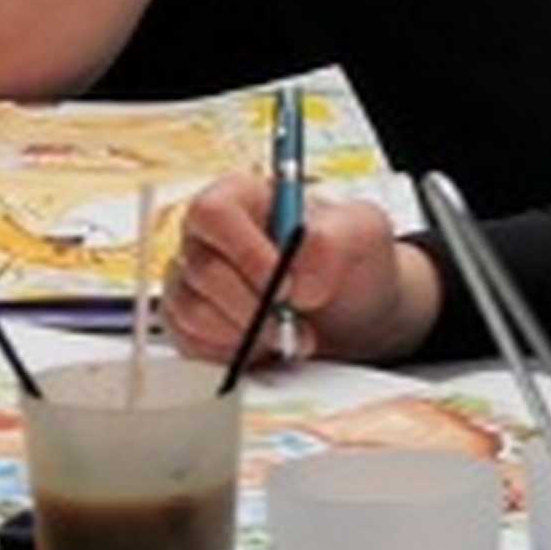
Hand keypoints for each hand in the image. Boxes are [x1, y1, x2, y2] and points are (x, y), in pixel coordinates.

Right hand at [158, 179, 435, 367]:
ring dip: (247, 334)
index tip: (286, 287)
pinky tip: (261, 345)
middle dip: (255, 308)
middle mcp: (208, 235)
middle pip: (203, 269)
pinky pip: (191, 340)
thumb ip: (333, 242)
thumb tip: (299, 281)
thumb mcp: (362, 234)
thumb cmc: (347, 259)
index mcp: (240, 197)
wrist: (351, 308)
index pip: (215, 213)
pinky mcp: (188, 320)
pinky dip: (231, 352)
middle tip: (293, 324)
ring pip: (194, 310)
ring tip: (286, 335)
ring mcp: (192, 278)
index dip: (246, 252)